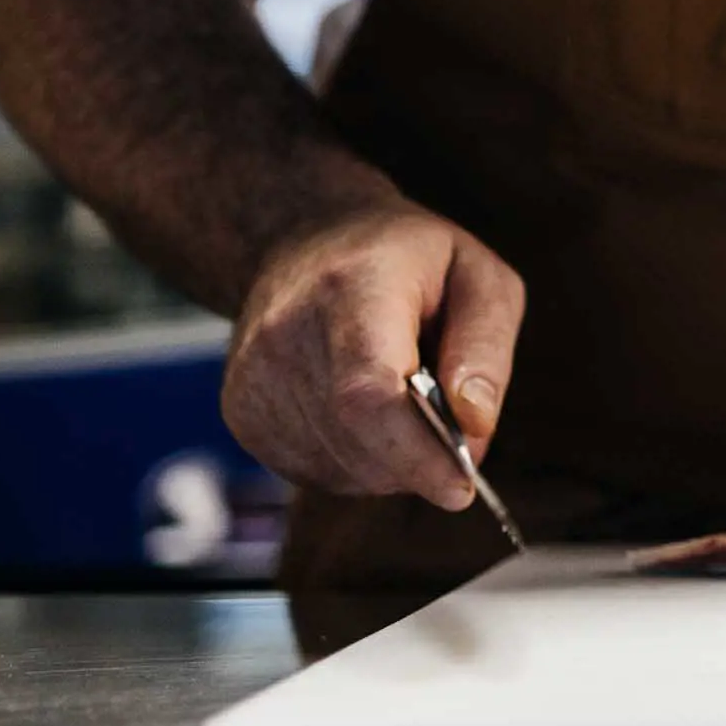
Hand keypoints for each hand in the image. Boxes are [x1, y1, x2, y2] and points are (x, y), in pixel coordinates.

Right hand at [222, 199, 524, 507]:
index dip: (416, 452)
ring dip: (391, 462)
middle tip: (453, 429)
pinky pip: (315, 471)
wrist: (307, 239)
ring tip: (404, 399)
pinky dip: (358, 462)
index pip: (368, 392)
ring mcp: (251, 378)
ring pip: (339, 468)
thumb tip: (475, 427)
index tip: (460, 487)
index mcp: (350, 288)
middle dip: (419, 460)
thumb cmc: (407, 258)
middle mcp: (284, 335)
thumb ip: (486, 348)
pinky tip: (367, 414)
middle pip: (356, 440)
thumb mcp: (478, 275)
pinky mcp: (240, 413)